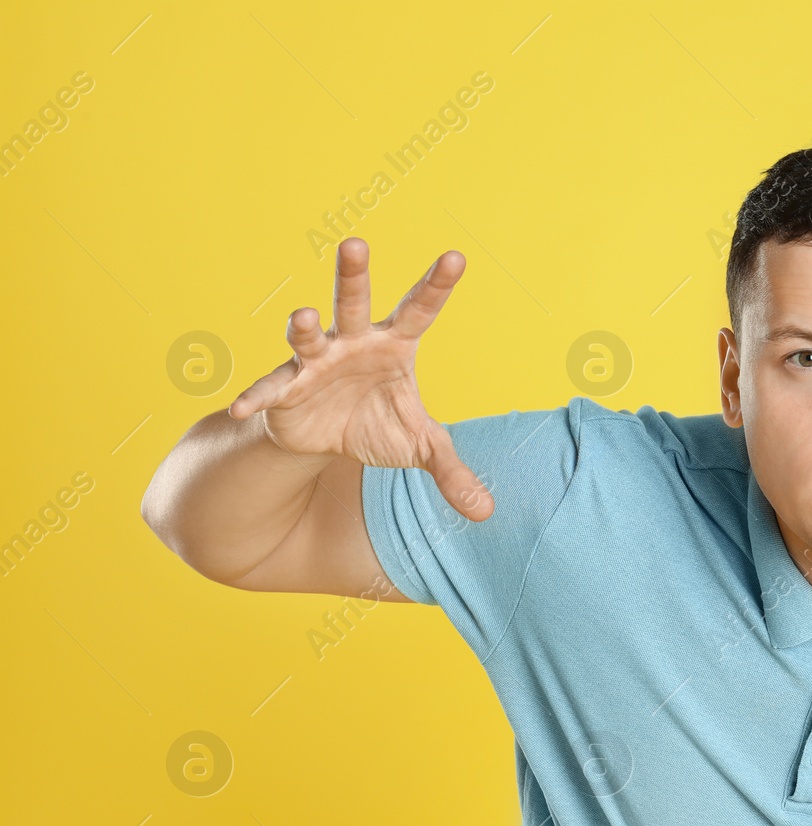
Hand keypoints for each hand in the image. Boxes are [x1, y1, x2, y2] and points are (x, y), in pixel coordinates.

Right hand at [228, 237, 492, 520]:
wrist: (329, 439)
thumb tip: (487, 512)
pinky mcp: (285, 389)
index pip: (418, 310)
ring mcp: (315, 361)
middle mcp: (352, 342)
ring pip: (308, 335)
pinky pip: (270, 391)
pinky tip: (242, 409)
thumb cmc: (379, 424)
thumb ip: (453, 472)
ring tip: (302, 316)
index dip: (436, 285)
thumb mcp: (421, 449)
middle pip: (353, 302)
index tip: (457, 256)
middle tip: (356, 243)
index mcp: (393, 345)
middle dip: (353, 275)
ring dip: (303, 326)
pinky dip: (256, 398)